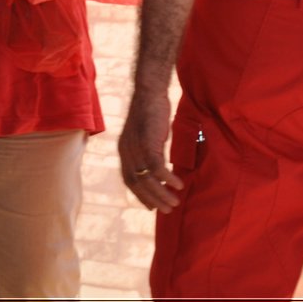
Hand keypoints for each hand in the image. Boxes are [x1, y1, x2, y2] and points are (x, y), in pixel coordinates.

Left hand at [118, 87, 184, 211]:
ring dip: (161, 193)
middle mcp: (126, 151)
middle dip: (152, 199)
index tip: (152, 206)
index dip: (140, 195)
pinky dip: (167, 178)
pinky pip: (157, 167)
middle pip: (137, 183)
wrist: (149, 91)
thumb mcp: (146, 136)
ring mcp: (136, 147)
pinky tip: (178, 185)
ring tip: (175, 203)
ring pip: (147, 178)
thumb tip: (158, 171)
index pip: (129, 180)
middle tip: (167, 210)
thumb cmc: (151, 113)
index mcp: (124, 150)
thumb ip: (149, 153)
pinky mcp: (148, 141)